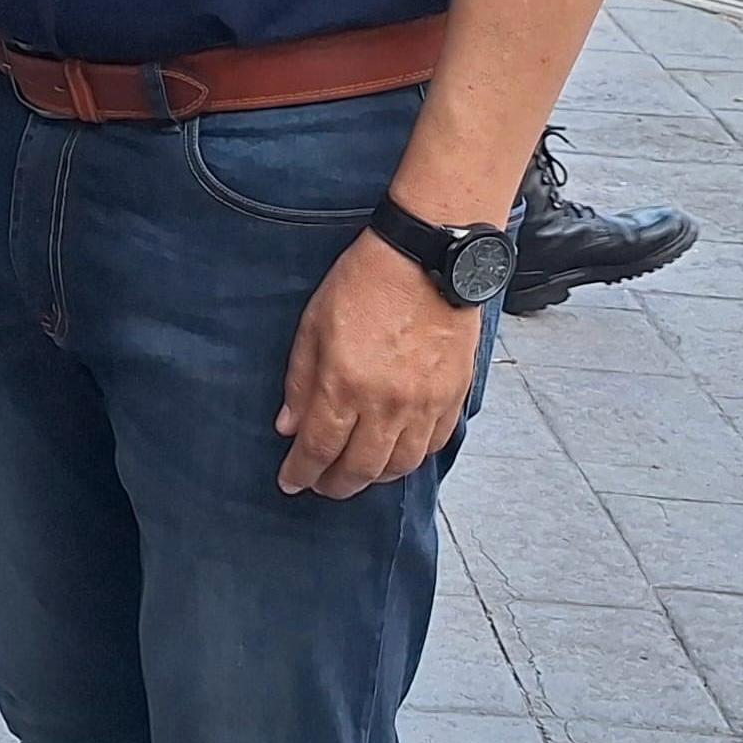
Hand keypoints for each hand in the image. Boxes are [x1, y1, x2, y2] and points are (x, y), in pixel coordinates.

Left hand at [273, 232, 486, 498]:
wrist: (426, 257)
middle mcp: (387, 404)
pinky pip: (433, 445)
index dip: (301, 472)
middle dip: (335, 484)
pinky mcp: (453, 396)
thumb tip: (289, 426)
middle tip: (321, 484)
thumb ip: (300, 380)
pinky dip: (412, 458)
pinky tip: (396, 454)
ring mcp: (424, 404)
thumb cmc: (364, 282)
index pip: (318, 448)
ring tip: (357, 473)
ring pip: (399, 465)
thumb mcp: (313, 324)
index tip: (290, 482)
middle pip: (359, 469)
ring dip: (374, 477)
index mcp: (345, 385)